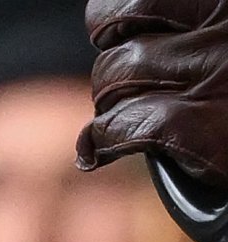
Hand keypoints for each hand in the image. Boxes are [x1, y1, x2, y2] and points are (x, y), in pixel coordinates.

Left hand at [78, 0, 227, 187]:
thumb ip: (204, 24)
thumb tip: (135, 33)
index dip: (115, 17)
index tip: (118, 35)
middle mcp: (220, 23)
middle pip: (121, 38)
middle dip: (111, 69)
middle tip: (120, 93)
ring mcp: (212, 72)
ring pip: (115, 79)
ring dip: (107, 106)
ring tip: (115, 122)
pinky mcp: (202, 122)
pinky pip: (125, 125)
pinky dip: (104, 140)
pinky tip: (98, 151)